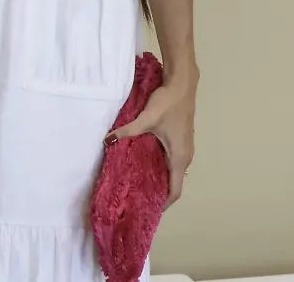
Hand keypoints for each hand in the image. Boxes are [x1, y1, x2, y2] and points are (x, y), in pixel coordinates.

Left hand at [108, 74, 197, 206]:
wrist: (182, 84)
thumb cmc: (168, 103)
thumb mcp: (146, 119)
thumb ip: (127, 131)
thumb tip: (108, 140)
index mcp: (179, 157)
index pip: (175, 190)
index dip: (164, 204)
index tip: (149, 210)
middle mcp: (185, 156)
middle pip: (174, 183)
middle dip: (158, 192)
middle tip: (138, 198)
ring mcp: (185, 148)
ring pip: (173, 171)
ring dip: (160, 179)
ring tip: (140, 184)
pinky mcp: (181, 140)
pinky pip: (172, 161)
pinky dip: (162, 167)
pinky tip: (145, 163)